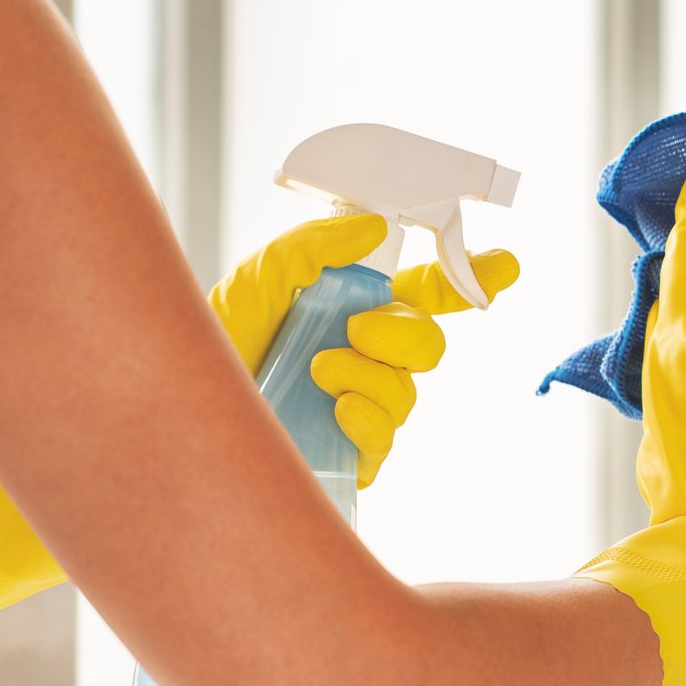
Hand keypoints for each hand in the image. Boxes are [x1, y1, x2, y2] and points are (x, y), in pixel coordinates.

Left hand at [207, 214, 518, 485]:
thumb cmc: (218, 343)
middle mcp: (368, 361)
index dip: (471, 278)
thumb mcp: (260, 278)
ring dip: (366, 373)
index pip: (429, 294)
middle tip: (355, 329)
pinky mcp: (351, 456)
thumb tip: (374, 229)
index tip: (501, 266)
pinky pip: (385, 436)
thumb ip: (316, 247)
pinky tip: (333, 408)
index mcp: (356, 311)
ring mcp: (363, 410)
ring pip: (407, 390)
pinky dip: (365, 415)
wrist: (184, 409)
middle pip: (428, 345)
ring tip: (316, 370)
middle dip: (401, 332)